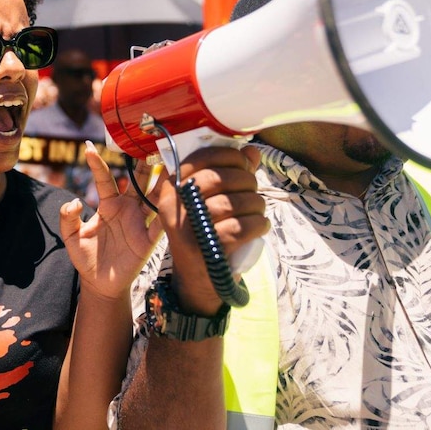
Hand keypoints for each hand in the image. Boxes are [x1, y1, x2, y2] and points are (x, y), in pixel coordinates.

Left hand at [59, 141, 165, 301]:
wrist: (99, 284)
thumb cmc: (86, 258)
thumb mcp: (70, 236)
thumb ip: (67, 217)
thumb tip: (74, 201)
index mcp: (108, 205)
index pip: (105, 179)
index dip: (97, 163)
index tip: (89, 146)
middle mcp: (127, 209)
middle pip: (139, 181)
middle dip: (145, 163)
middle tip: (149, 142)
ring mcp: (139, 223)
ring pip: (154, 197)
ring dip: (163, 181)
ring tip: (170, 162)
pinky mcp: (148, 240)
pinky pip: (160, 224)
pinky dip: (168, 211)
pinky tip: (174, 197)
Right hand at [155, 145, 268, 314]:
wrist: (199, 278)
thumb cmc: (207, 231)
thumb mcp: (209, 201)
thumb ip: (229, 173)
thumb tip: (251, 152)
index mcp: (170, 190)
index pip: (199, 158)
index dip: (229, 156)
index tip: (244, 163)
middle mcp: (174, 208)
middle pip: (218, 178)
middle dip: (246, 181)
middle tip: (253, 191)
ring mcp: (188, 230)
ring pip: (233, 203)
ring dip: (255, 204)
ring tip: (257, 211)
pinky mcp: (207, 250)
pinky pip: (241, 227)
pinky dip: (258, 224)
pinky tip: (260, 226)